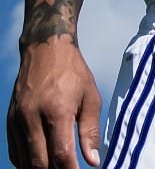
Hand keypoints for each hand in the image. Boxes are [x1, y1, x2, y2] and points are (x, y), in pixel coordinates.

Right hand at [7, 40, 101, 167]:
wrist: (45, 50)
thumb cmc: (73, 73)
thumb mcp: (91, 97)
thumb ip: (90, 131)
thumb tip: (93, 160)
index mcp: (56, 111)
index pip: (61, 153)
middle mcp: (33, 118)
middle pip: (39, 162)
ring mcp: (18, 120)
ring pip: (24, 160)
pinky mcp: (10, 121)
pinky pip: (15, 151)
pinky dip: (26, 162)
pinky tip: (39, 163)